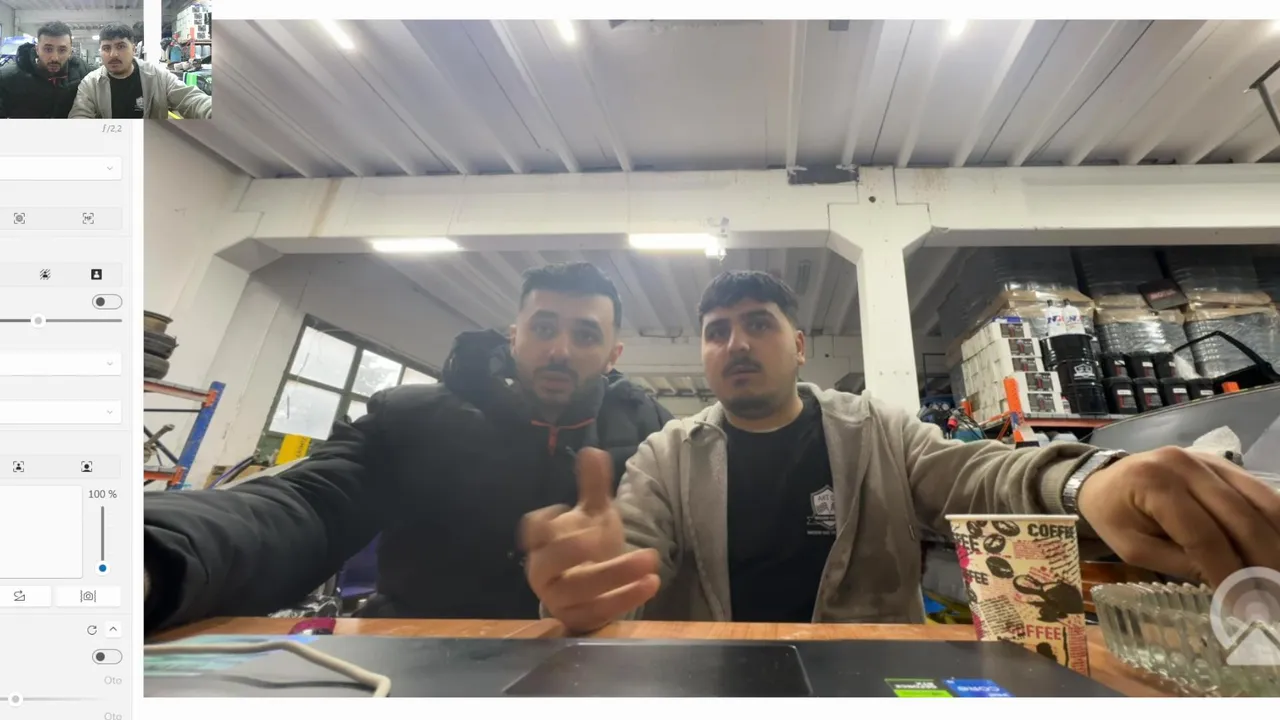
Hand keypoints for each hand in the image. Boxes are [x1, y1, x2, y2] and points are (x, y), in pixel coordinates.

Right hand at [520, 447, 659, 632]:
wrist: (592, 591)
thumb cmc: (587, 548)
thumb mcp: (593, 516)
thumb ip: (592, 486)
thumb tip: (593, 451)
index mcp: (541, 544)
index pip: (534, 531)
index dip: (545, 523)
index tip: (566, 509)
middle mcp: (544, 572)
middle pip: (551, 562)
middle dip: (575, 549)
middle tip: (600, 537)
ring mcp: (560, 599)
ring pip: (581, 590)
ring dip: (616, 575)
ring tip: (650, 560)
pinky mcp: (580, 619)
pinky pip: (599, 612)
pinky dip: (625, 598)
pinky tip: (650, 583)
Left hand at [1077, 447, 1279, 585]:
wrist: (1104, 479)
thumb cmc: (1113, 516)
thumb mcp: (1133, 548)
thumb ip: (1180, 564)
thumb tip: (1232, 586)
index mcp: (1154, 484)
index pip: (1203, 536)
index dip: (1229, 574)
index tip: (1246, 607)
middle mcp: (1186, 465)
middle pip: (1240, 518)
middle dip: (1263, 563)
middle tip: (1272, 598)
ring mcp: (1210, 460)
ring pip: (1262, 503)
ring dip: (1277, 544)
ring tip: (1277, 578)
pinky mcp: (1225, 464)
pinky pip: (1262, 493)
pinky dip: (1276, 524)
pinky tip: (1277, 550)